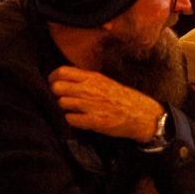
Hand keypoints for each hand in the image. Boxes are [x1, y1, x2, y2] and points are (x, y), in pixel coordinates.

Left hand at [49, 66, 163, 142]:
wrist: (141, 114)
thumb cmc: (123, 98)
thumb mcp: (105, 81)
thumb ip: (86, 79)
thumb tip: (67, 78)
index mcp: (92, 78)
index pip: (61, 72)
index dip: (53, 79)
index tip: (54, 84)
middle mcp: (89, 89)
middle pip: (57, 87)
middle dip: (56, 94)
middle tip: (61, 98)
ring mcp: (90, 106)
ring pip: (61, 103)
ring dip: (63, 108)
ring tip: (72, 110)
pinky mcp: (93, 121)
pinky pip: (70, 119)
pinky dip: (71, 120)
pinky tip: (78, 119)